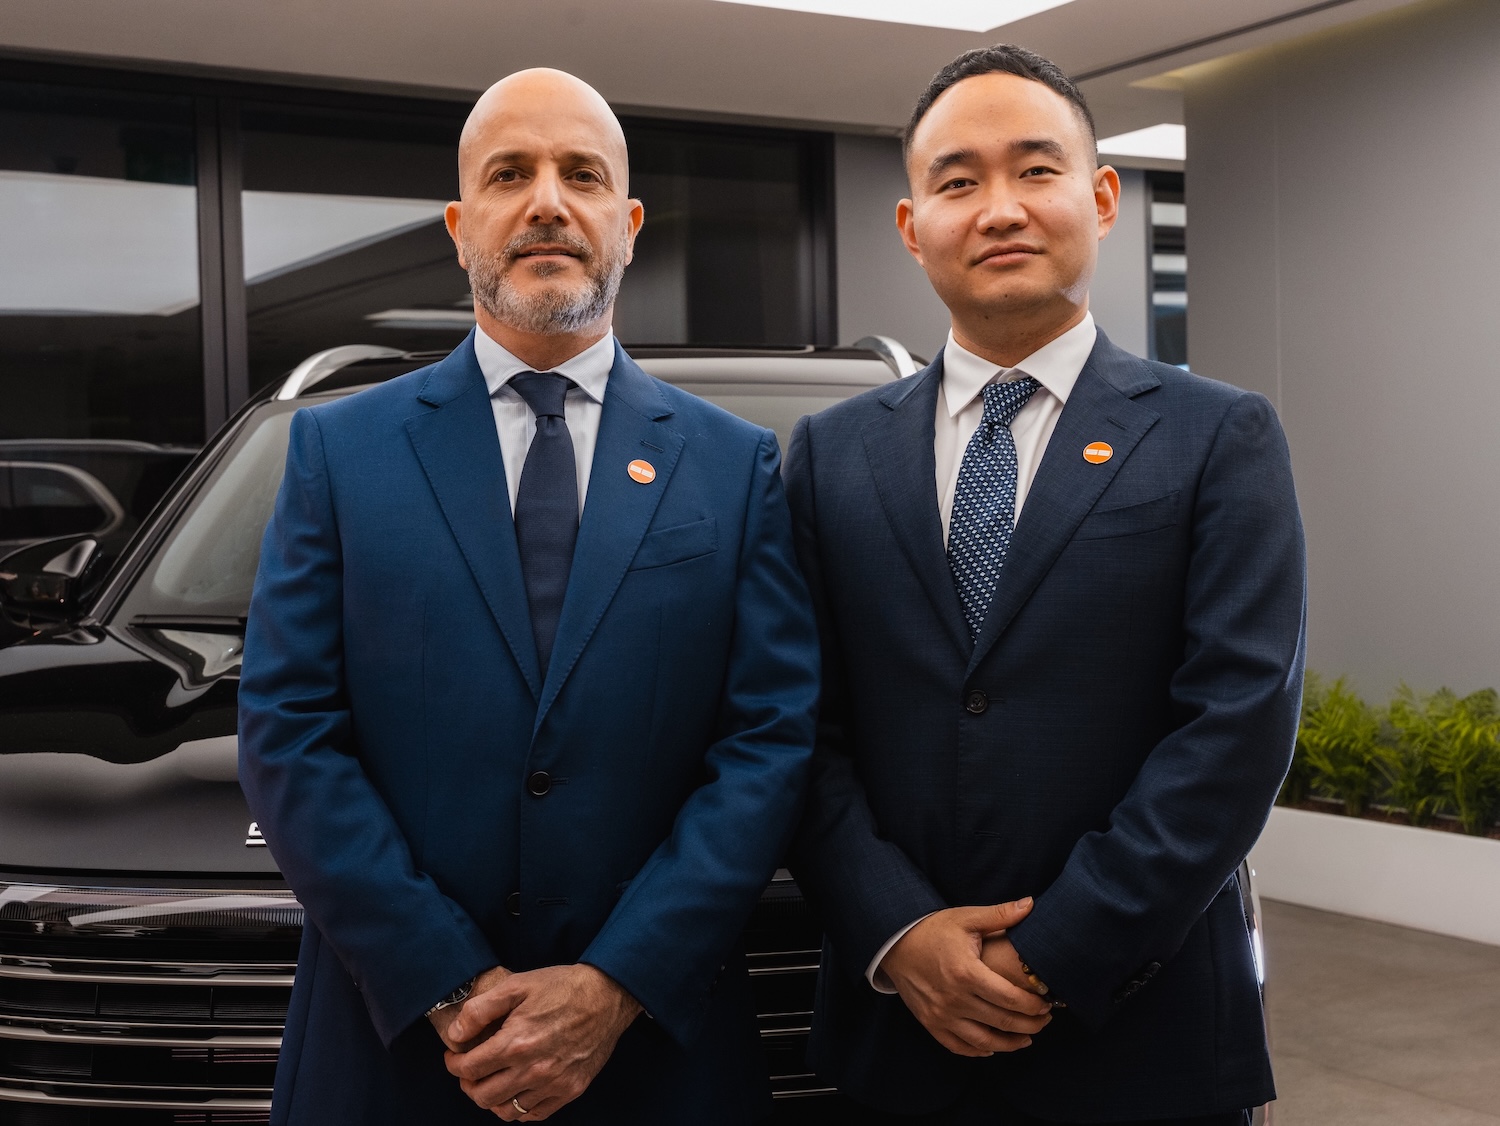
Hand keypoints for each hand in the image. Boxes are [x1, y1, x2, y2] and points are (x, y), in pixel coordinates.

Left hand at [443, 963, 641, 1120]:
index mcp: (516, 1043)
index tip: (454, 1056)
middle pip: (483, 1096)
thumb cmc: (562, 987)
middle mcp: (534, 1070)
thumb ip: (479, 1010)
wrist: (607, 995)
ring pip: (507, 1111)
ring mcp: (554, 1084)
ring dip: (491, 1100)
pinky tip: (517, 1090)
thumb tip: (454, 1034)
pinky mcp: (571, 1090)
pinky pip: (535, 1114)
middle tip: (469, 1070)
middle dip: (467, 1084)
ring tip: (491, 1082)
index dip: (454, 1064)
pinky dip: (519, 1108)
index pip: (469, 1069)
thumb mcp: (517, 985)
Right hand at [879, 897, 1052, 1056]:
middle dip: (1031, 1025)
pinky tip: (993, 1046)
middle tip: (1045, 1020)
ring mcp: (941, 1014)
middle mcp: (953, 998)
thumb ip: (1000, 915)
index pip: (1010, 998)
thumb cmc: (934, 929)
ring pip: (984, 1041)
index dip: (1034, 1005)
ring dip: (1010, 1044)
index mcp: (966, 972)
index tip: (1046, 1003)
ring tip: (1027, 1037)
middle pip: (1002, 1022)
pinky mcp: (930, 1023)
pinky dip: (979, 1051)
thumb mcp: (966, 918)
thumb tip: (1031, 903)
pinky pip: (959, 1046)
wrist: (895, 943)